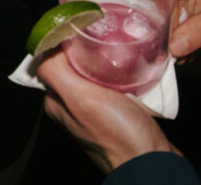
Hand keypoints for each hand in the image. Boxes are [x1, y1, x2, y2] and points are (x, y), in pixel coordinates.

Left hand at [37, 52, 179, 173]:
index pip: (51, 61)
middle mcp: (69, 106)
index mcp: (55, 101)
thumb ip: (58, 73)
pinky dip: (119, 79)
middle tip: (101, 46)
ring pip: (93, 76)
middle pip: (71, 66)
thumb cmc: (119, 136)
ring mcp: (92, 111)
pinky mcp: (114, 115)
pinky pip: (112, 88)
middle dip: (84, 53)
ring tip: (117, 61)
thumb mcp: (81, 98)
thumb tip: (47, 46)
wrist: (152, 164)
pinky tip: (128, 78)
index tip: (81, 35)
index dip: (64, 45)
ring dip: (104, 66)